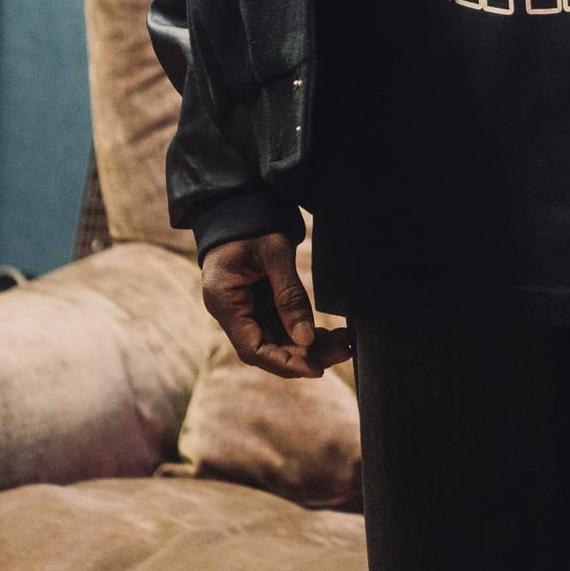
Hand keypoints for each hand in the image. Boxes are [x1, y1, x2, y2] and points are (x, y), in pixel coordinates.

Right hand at [201, 231, 352, 379]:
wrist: (242, 202)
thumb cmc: (252, 221)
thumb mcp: (273, 252)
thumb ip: (289, 294)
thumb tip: (307, 337)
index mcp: (225, 302)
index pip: (253, 349)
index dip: (285, 362)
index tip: (316, 368)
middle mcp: (234, 312)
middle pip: (269, 348)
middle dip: (305, 355)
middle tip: (343, 352)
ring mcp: (247, 308)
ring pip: (279, 340)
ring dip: (309, 346)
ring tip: (344, 345)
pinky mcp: (261, 302)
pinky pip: (283, 325)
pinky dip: (305, 331)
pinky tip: (331, 335)